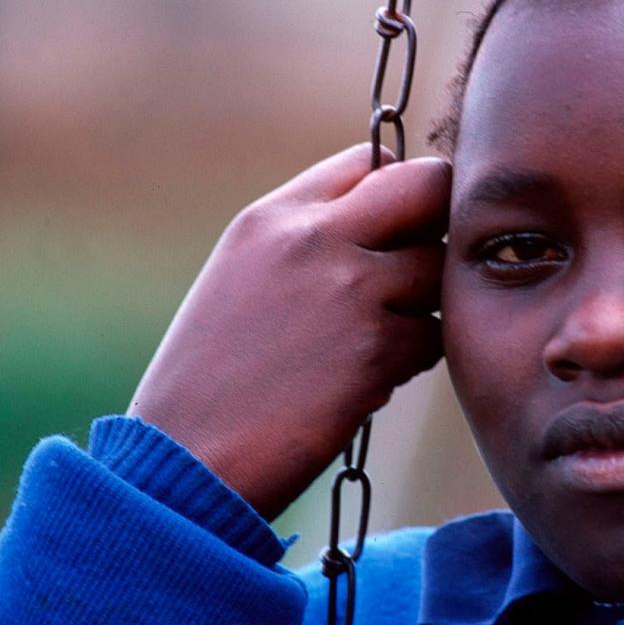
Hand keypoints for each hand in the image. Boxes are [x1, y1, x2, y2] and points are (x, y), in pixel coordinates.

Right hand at [129, 144, 449, 518]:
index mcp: (270, 216)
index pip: (367, 160)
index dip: (394, 189)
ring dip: (424, 303)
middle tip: (420, 270)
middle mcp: (312, 237)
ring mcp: (348, 288)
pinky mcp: (376, 347)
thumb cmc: (209, 383)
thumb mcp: (242, 280)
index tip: (396, 228)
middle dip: (439, 223)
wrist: (184, 463)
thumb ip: (306, 243)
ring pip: (437, 267)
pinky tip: (364, 382)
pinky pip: (433, 336)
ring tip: (377, 340)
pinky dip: (411, 360)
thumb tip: (385, 229)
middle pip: (426, 188)